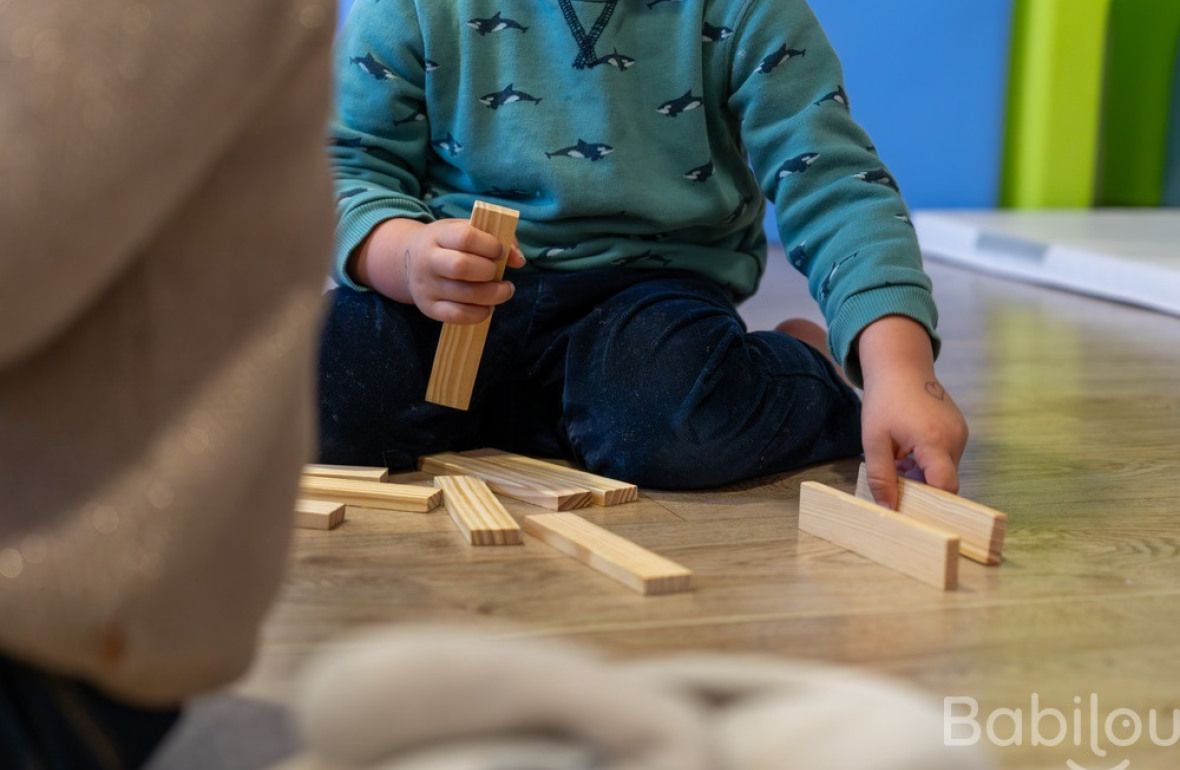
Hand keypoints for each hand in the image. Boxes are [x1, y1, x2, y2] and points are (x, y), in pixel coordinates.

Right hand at [350, 217, 525, 322]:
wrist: (408, 261)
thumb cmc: (448, 244)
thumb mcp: (466, 230)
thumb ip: (497, 239)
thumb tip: (519, 260)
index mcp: (438, 235)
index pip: (465, 238)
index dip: (490, 245)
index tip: (500, 251)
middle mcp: (427, 260)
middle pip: (461, 267)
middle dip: (489, 272)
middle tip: (499, 273)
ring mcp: (426, 286)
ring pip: (463, 294)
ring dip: (493, 295)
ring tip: (504, 291)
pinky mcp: (429, 308)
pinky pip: (456, 316)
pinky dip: (479, 314)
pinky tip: (488, 307)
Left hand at [856, 316, 968, 508]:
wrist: (901, 366)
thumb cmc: (885, 400)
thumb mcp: (874, 440)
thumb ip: (881, 477)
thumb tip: (889, 508)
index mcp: (934, 440)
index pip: (946, 486)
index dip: (933, 505)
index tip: (913, 513)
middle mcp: (955, 438)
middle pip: (945, 482)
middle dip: (921, 490)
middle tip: (894, 483)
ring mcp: (961, 433)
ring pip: (945, 471)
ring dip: (923, 475)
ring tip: (898, 460)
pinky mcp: (959, 430)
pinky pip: (946, 458)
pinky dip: (928, 462)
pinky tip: (908, 451)